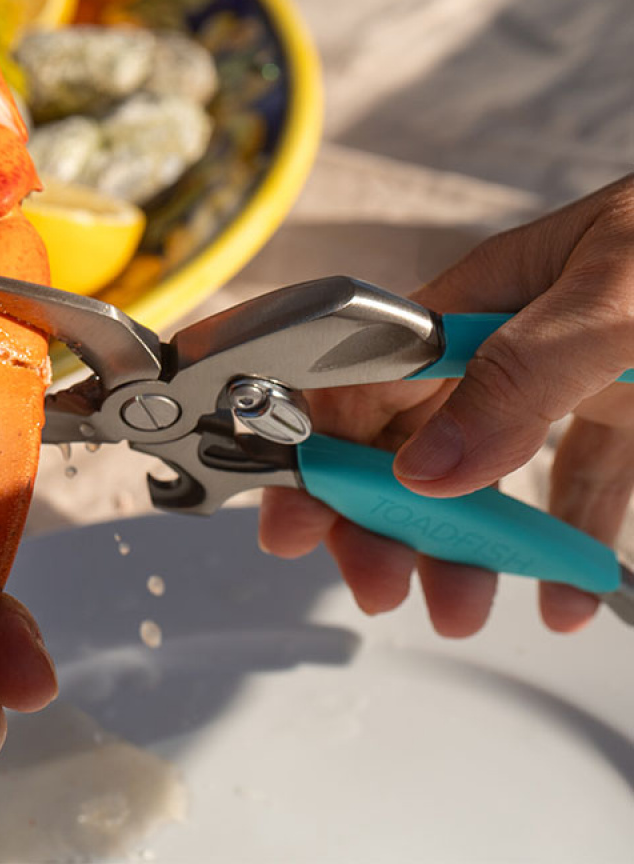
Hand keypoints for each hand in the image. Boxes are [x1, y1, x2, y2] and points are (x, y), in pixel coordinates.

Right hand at [260, 174, 633, 636]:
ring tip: (463, 606)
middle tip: (379, 583)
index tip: (300, 516)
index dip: (323, 446)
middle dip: (383, 517)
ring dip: (465, 546)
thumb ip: (525, 376)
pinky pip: (579, 485)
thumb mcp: (621, 295)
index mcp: (482, 294)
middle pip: (414, 436)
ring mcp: (568, 380)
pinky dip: (566, 542)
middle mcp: (511, 340)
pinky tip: (568, 591)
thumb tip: (429, 468)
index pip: (370, 375)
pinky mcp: (626, 415)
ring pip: (486, 472)